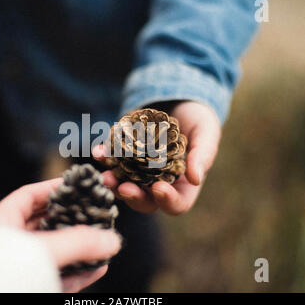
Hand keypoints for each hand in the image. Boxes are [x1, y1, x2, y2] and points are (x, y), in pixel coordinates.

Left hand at [0, 179, 121, 291]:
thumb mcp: (41, 250)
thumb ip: (77, 243)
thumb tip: (112, 240)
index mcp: (1, 224)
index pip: (28, 197)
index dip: (52, 188)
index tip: (75, 184)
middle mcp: (9, 244)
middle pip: (45, 224)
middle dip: (71, 218)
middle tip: (94, 212)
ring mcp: (20, 268)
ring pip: (54, 252)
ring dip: (78, 248)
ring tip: (100, 241)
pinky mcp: (30, 287)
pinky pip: (58, 277)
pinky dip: (78, 273)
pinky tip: (97, 269)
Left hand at [93, 101, 220, 214]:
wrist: (177, 100)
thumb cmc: (198, 119)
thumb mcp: (206, 132)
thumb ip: (203, 155)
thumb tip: (195, 179)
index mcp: (183, 185)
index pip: (177, 204)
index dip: (167, 200)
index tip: (158, 188)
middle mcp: (158, 183)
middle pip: (145, 201)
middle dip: (133, 196)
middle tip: (124, 187)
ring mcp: (138, 171)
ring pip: (124, 186)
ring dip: (114, 183)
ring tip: (106, 176)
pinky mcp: (123, 156)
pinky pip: (111, 162)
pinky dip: (104, 158)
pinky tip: (98, 152)